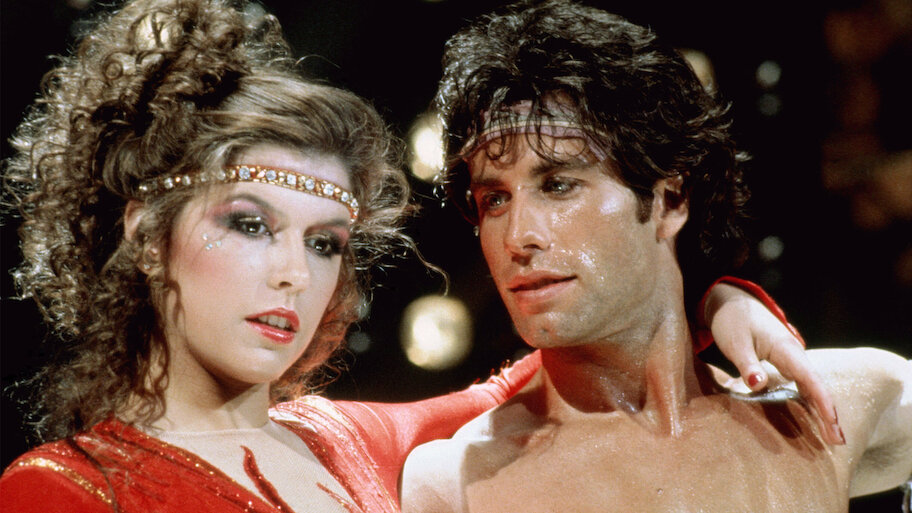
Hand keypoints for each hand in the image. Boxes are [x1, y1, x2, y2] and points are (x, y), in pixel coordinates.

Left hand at [705, 283, 844, 444]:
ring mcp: (790, 360)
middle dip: (828, 413)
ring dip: (821, 412)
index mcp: (785, 348)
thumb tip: (757, 385)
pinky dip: (809, 403)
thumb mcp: (735, 342)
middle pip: (815, 387)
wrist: (730, 302)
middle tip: (838, 442)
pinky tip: (814, 421)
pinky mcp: (783, 364)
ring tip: (832, 438)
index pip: (809, 378)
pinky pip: (800, 386)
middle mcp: (793, 355)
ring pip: (810, 388)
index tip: (832, 420)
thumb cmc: (732, 321)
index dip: (821, 400)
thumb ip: (747, 364)